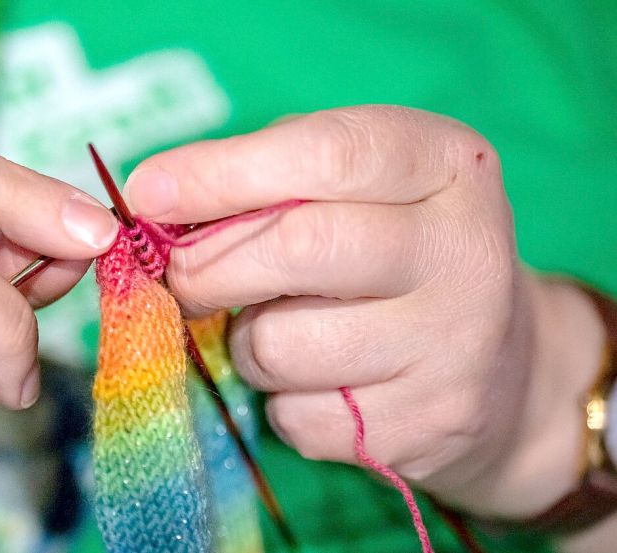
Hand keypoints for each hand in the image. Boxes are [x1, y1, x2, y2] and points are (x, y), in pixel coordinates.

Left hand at [124, 106, 605, 519]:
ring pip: (279, 345)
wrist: (501, 369)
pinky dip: (278, 400)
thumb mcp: (355, 189)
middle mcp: (464, 249)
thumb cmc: (392, 256)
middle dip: (207, 267)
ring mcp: (455, 345)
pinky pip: (296, 417)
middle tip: (183, 276)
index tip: (147, 191)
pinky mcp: (430, 425)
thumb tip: (154, 198)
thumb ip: (269, 180)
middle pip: (296, 249)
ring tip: (276, 329)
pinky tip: (318, 381)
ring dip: (244, 342)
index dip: (220, 173)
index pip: (323, 154)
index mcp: (444, 165)